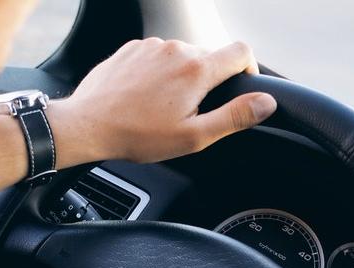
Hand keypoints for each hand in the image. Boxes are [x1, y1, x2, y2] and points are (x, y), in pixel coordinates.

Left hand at [51, 38, 277, 164]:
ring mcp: (152, 46)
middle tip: (190, 112)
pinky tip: (145, 97)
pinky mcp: (132, 48)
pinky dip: (159, 73)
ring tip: (163, 107)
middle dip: (208, 82)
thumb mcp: (193, 136)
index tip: (240, 88)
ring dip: (181, 77)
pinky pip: (157, 56)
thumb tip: (266, 103)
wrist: (87, 124)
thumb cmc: (137, 135)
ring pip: (182, 56)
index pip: (242, 52)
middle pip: (210, 57)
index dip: (249, 70)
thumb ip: (234, 117)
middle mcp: (176, 49)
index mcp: (197, 70)